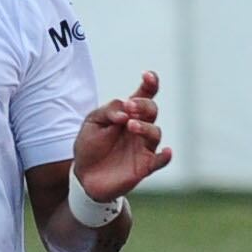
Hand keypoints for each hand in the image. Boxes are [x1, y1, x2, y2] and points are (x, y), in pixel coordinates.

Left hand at [72, 72, 171, 207]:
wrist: (84, 175)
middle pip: (152, 110)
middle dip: (143, 105)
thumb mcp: (92, 122)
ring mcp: (143, 147)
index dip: (150, 84)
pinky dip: (166, 156)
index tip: (148, 76)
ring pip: (155, 132)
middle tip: (129, 107)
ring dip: (145, 127)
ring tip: (130, 126)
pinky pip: (160, 161)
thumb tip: (125, 112)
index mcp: (128, 114)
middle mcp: (139, 128)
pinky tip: (167, 151)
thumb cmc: (90, 145)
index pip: (144, 95)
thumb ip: (108, 111)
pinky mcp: (144, 166)